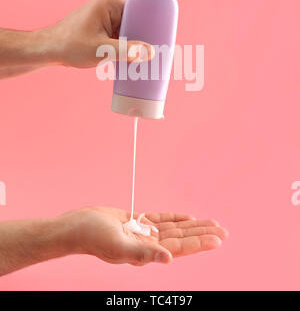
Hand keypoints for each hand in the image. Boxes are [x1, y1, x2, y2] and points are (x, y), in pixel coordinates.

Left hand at [46, 0, 153, 67]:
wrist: (48, 50)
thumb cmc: (69, 46)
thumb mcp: (102, 50)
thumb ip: (127, 51)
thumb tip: (150, 52)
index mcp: (109, 2)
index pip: (138, 13)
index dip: (148, 29)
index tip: (156, 43)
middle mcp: (108, 5)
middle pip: (134, 23)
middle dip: (139, 39)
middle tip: (147, 57)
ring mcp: (104, 15)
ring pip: (127, 31)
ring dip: (131, 45)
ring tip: (136, 60)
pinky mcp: (101, 25)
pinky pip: (119, 34)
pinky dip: (123, 46)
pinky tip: (127, 58)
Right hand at [62, 206, 227, 265]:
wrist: (74, 227)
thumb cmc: (92, 238)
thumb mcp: (118, 246)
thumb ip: (143, 254)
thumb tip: (167, 259)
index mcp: (145, 252)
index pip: (179, 248)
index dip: (199, 243)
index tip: (218, 238)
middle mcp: (147, 244)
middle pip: (181, 238)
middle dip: (201, 234)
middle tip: (223, 229)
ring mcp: (141, 232)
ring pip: (173, 228)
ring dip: (191, 225)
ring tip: (210, 222)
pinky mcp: (134, 221)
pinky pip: (159, 219)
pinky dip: (173, 217)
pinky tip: (186, 216)